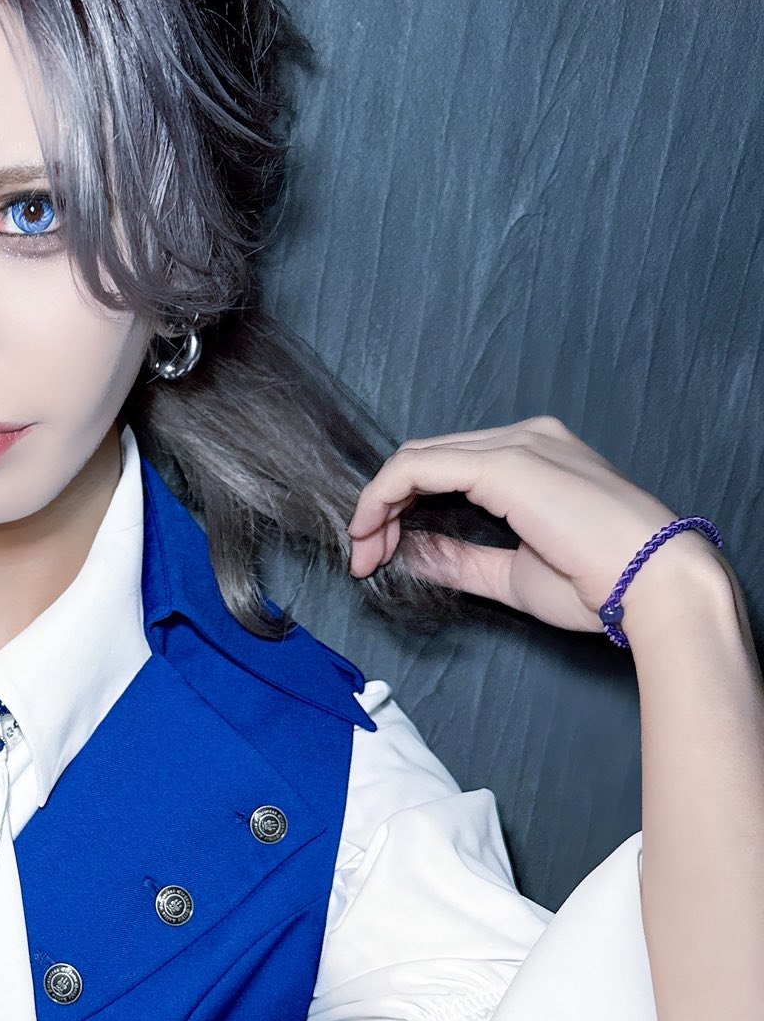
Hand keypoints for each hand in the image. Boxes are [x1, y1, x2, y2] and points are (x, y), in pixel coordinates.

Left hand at [345, 414, 719, 632]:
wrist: (657, 581)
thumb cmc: (602, 582)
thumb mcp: (513, 574)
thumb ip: (460, 559)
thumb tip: (409, 553)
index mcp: (535, 458)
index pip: (448, 466)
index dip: (401, 507)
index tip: (378, 556)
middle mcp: (525, 439)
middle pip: (426, 458)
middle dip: (381, 508)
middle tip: (363, 559)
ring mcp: (516, 444)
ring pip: (416, 458)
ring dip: (376, 506)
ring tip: (363, 553)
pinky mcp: (505, 463)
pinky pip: (419, 467)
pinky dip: (382, 496)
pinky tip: (369, 531)